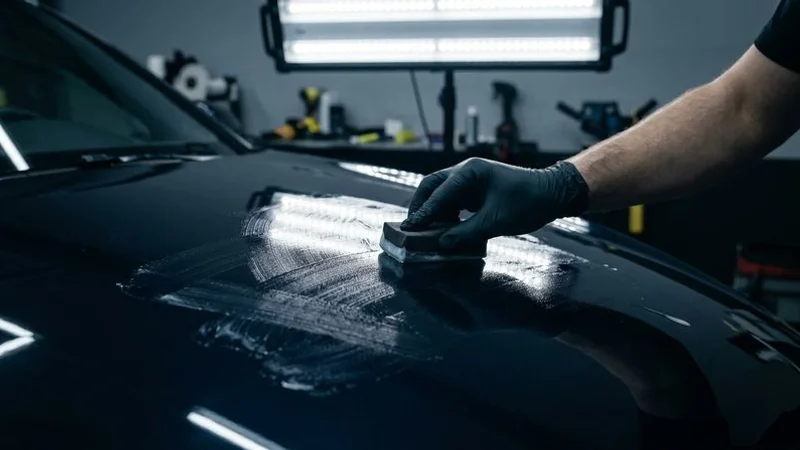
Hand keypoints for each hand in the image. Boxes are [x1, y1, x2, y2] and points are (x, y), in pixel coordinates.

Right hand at [401, 158, 588, 247]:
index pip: (439, 193)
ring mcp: (470, 180)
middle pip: (432, 187)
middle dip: (421, 207)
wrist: (552, 194)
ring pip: (441, 195)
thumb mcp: (495, 221)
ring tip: (426, 232)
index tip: (410, 228)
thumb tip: (442, 244)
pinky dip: (446, 215)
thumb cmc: (527, 202)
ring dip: (433, 212)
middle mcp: (466, 172)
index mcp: (469, 172)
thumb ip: (465, 233)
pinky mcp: (476, 191)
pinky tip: (444, 229)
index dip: (424, 212)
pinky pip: (453, 202)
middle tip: (411, 227)